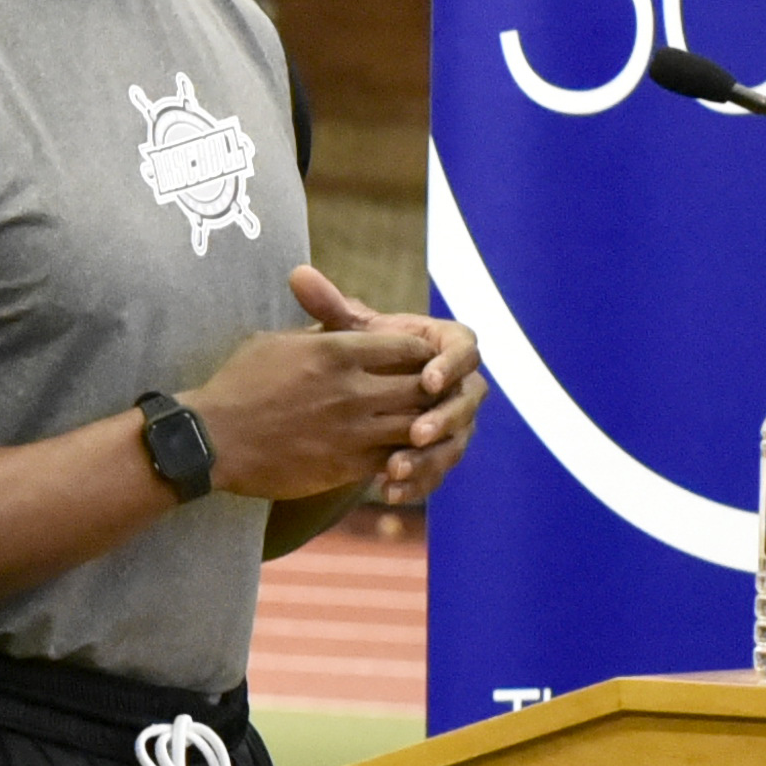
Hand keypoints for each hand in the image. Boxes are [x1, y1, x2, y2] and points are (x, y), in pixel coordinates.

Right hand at [186, 267, 479, 503]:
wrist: (210, 440)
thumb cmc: (236, 385)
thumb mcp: (275, 342)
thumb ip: (316, 334)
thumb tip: (337, 326)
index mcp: (336, 351)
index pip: (408, 347)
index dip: (421, 353)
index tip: (418, 359)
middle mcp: (352, 390)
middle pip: (421, 386)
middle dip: (430, 388)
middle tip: (430, 392)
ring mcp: (352, 430)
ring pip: (415, 425)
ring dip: (422, 424)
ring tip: (420, 423)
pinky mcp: (345, 465)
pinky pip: (394, 459)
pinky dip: (403, 456)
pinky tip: (399, 452)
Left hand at [296, 272, 488, 506]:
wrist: (352, 393)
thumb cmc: (356, 353)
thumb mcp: (344, 334)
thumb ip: (330, 307)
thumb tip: (299, 274)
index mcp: (446, 346)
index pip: (465, 350)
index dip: (452, 365)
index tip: (428, 379)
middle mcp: (460, 384)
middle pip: (466, 402)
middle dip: (443, 419)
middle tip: (417, 432)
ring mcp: (454, 421)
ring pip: (454, 443)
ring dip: (429, 459)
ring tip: (396, 469)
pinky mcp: (439, 452)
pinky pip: (436, 471)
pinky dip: (417, 483)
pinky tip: (388, 492)